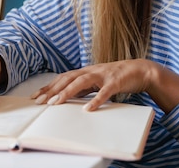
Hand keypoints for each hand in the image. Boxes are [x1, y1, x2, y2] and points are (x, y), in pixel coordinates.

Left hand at [31, 59, 178, 112]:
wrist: (142, 70)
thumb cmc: (119, 77)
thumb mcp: (98, 81)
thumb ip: (84, 87)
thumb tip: (67, 95)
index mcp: (88, 71)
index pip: (64, 77)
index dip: (50, 85)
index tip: (36, 96)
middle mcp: (93, 70)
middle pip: (69, 78)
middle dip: (53, 89)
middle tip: (40, 101)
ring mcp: (104, 75)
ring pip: (83, 82)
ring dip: (68, 92)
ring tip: (56, 102)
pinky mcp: (116, 81)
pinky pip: (105, 92)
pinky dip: (96, 100)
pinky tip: (88, 109)